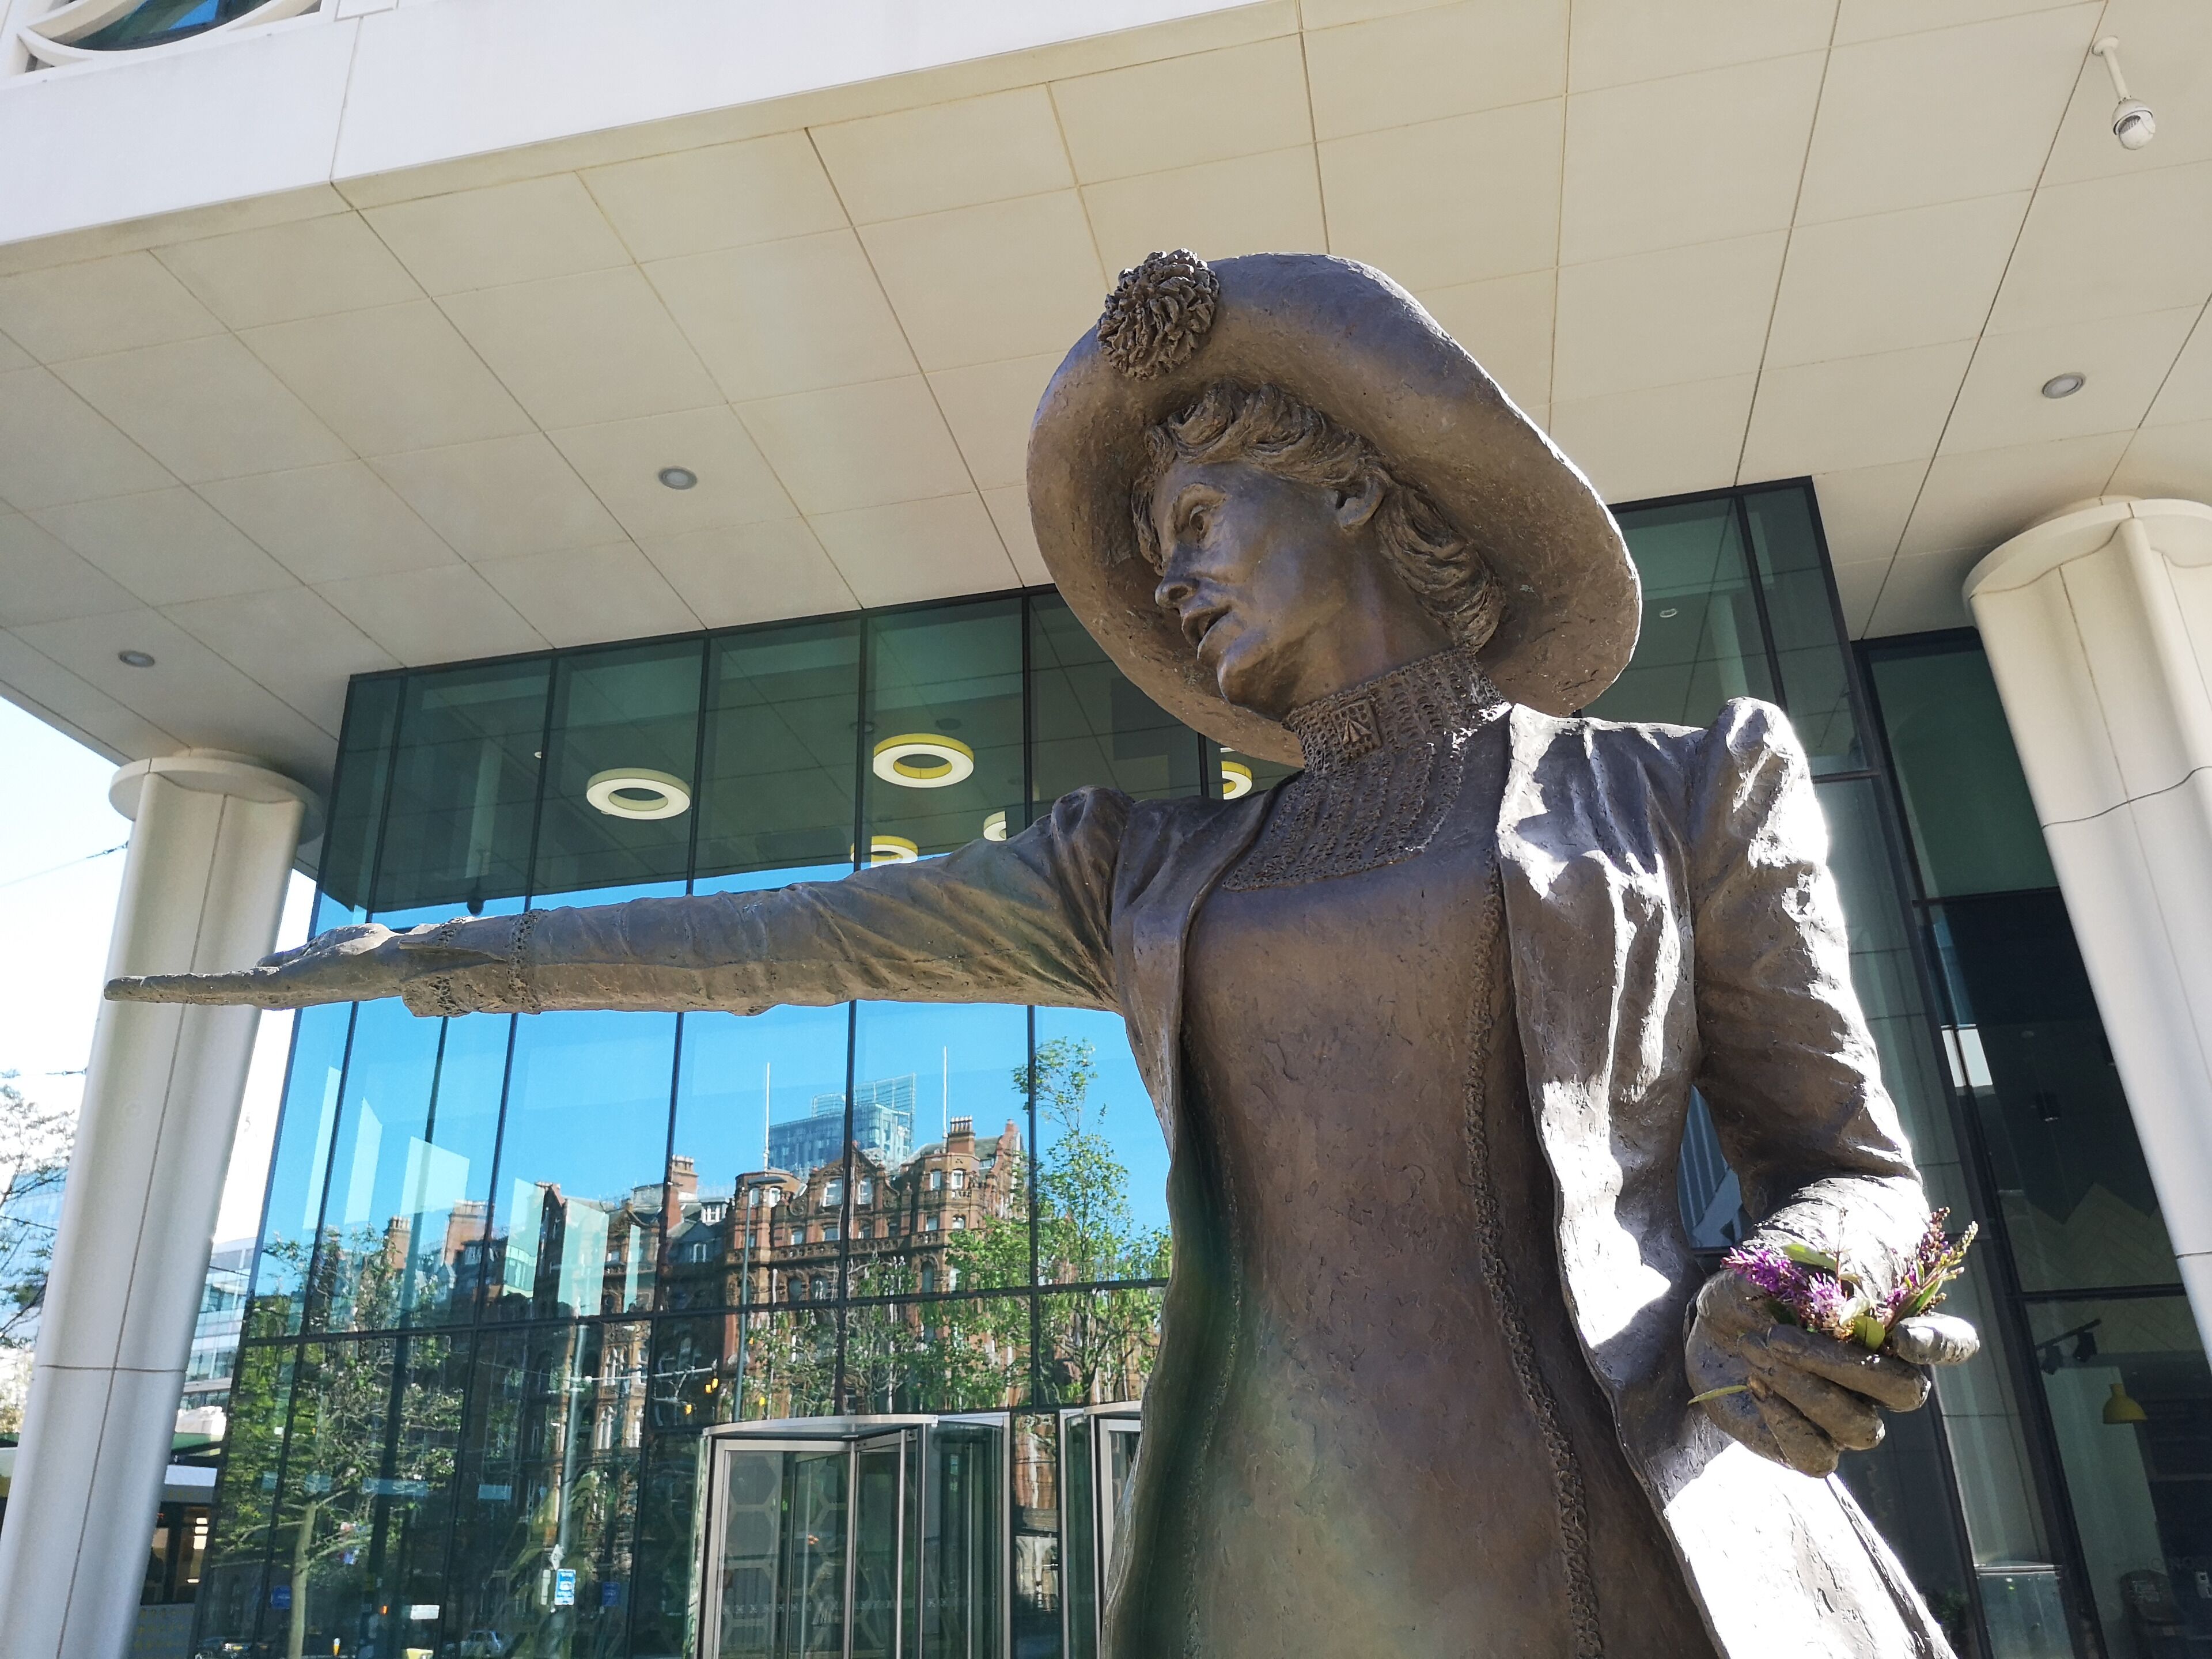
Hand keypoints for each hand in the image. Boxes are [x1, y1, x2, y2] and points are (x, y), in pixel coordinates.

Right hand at [104, 923, 498, 1009]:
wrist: (394, 963)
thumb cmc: (370, 953)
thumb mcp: (323, 949)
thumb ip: (292, 957)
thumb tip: (264, 964)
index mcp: (284, 985)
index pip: (233, 987)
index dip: (198, 987)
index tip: (165, 988)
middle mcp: (271, 993)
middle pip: (211, 993)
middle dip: (168, 992)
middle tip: (122, 992)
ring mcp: (267, 993)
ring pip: (206, 991)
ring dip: (163, 991)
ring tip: (122, 990)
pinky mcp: (267, 988)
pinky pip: (218, 987)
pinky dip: (182, 987)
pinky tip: (151, 989)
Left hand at [1686, 1267, 1978, 1475]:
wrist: (1712, 1318)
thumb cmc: (1758, 1284)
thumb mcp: (1779, 1265)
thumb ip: (1822, 1280)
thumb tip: (1852, 1306)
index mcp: (1895, 1328)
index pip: (1952, 1342)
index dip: (1940, 1345)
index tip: (1903, 1337)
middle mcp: (1882, 1380)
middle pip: (1905, 1393)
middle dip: (1843, 1365)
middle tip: (1779, 1336)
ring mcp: (1848, 1415)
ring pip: (1861, 1428)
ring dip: (1805, 1389)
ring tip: (1753, 1348)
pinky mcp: (1808, 1443)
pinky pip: (1819, 1458)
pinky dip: (1789, 1425)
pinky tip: (1757, 1387)